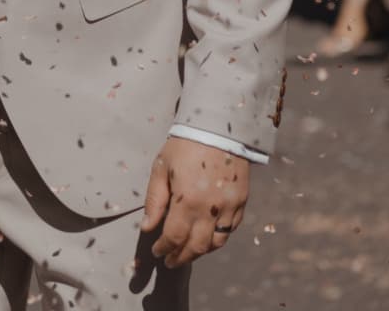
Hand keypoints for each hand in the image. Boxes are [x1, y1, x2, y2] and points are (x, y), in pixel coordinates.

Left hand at [142, 138, 250, 268]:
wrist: (217, 128)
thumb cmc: (185, 146)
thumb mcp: (161, 169)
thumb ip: (154, 201)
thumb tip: (147, 227)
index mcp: (187, 201)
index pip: (173, 237)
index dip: (163, 248)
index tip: (156, 251)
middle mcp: (210, 209)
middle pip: (196, 246)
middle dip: (181, 257)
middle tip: (170, 261)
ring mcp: (229, 207)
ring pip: (216, 242)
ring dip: (200, 251)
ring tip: (187, 252)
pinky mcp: (241, 201)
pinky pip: (231, 229)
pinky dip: (218, 238)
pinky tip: (208, 237)